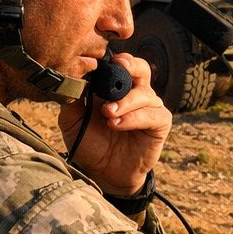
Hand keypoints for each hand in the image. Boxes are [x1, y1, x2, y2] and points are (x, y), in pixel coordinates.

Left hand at [57, 53, 171, 196]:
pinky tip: (117, 124)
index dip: (114, 59)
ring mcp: (149, 107)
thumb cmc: (89, 144)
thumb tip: (72, 77)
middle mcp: (135, 93)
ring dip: (126, 101)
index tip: (103, 60)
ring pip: (145, 93)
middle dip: (131, 66)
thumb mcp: (72, 120)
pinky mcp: (160, 124)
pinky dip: (134, 118)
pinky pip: (152, 114)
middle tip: (119, 68)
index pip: (119, 64)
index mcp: (115, 87)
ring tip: (108, 113)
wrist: (103, 173)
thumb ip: (72, 99)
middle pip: (140, 68)